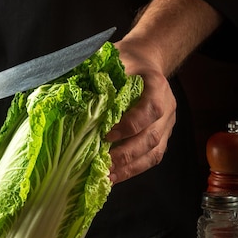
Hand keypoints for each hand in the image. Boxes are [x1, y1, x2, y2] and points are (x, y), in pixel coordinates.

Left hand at [106, 56, 175, 183]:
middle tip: (103, 164)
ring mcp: (167, 124)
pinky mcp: (163, 136)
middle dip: (126, 154)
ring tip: (108, 177)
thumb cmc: (127, 62)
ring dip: (130, 167)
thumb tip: (70, 90)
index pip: (150, 109)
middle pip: (152, 137)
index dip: (130, 125)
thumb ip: (100, 74)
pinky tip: (115, 177)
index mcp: (156, 86)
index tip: (106, 134)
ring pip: (154, 152)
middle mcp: (168, 106)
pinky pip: (152, 157)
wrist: (146, 61)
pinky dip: (134, 169)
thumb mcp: (115, 60)